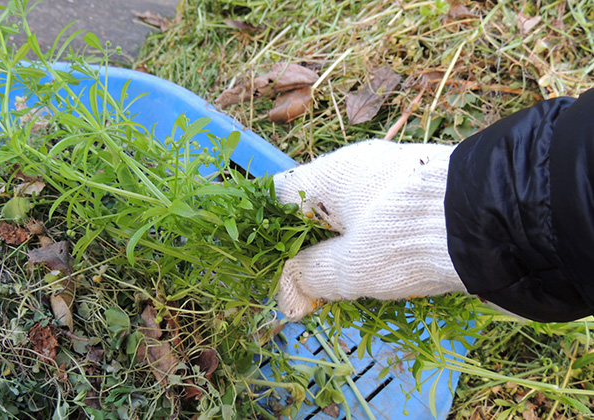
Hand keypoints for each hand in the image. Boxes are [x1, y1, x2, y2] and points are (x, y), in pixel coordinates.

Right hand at [273, 140, 466, 320]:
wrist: (495, 220)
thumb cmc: (407, 238)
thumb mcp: (350, 268)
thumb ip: (310, 279)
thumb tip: (287, 303)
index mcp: (330, 175)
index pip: (279, 193)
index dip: (264, 225)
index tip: (263, 256)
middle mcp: (358, 166)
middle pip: (313, 203)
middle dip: (303, 241)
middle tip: (302, 279)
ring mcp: (391, 173)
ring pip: (347, 210)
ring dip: (337, 242)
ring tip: (338, 278)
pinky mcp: (419, 189)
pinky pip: (377, 213)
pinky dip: (368, 238)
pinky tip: (375, 263)